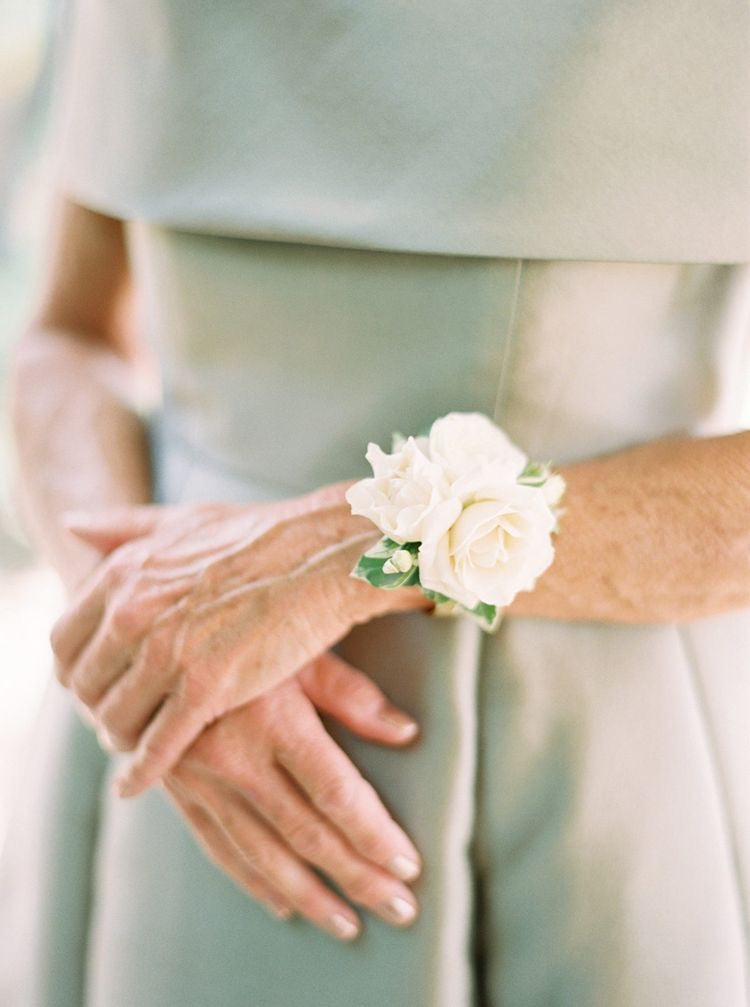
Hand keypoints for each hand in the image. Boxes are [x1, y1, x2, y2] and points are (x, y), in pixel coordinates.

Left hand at [50, 487, 428, 796]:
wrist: (327, 555)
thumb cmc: (266, 534)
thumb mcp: (185, 519)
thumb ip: (126, 527)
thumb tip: (73, 526)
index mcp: (126, 573)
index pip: (65, 642)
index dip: (76, 670)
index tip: (93, 684)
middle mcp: (134, 612)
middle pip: (84, 686)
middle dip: (96, 707)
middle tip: (115, 720)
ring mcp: (167, 651)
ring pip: (115, 719)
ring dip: (120, 738)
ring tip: (132, 747)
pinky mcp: (206, 688)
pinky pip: (156, 744)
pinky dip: (143, 770)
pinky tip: (138, 783)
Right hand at [162, 650, 421, 940]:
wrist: (152, 634)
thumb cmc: (241, 629)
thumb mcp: (298, 648)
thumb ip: (351, 694)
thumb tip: (406, 733)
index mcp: (273, 718)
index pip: (335, 793)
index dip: (374, 833)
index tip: (407, 864)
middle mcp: (235, 756)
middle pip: (306, 833)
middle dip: (357, 877)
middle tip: (398, 908)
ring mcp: (201, 779)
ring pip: (263, 854)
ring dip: (310, 895)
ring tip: (348, 924)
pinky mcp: (178, 789)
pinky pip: (218, 847)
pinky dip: (252, 881)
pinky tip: (283, 903)